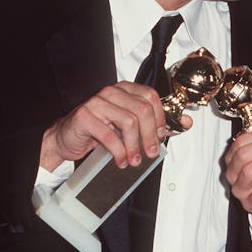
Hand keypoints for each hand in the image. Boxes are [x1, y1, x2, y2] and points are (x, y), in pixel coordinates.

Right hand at [39, 81, 189, 170]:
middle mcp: (112, 92)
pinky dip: (119, 151)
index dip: (160, 118)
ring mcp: (97, 102)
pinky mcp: (84, 115)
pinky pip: (109, 134)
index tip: (161, 136)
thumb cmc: (99, 130)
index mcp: (125, 90)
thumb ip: (154, 124)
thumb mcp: (128, 126)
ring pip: (128, 121)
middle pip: (142, 110)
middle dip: (150, 135)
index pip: (150, 97)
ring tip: (134, 160)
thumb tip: (185, 123)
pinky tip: (120, 160)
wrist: (67, 138)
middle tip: (150, 152)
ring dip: (134, 146)